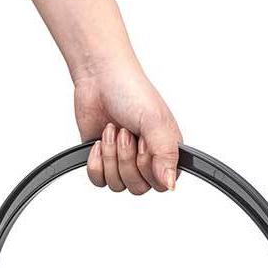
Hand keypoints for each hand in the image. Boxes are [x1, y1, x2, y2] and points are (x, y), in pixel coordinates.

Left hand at [73, 63, 181, 193]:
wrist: (98, 79)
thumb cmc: (131, 92)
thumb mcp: (155, 122)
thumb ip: (166, 155)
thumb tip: (171, 184)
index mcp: (165, 152)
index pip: (160, 184)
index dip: (147, 167)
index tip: (143, 143)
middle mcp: (146, 160)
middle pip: (137, 188)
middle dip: (126, 159)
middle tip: (125, 133)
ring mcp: (123, 162)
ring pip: (117, 185)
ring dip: (111, 157)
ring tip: (112, 131)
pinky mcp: (102, 162)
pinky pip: (98, 181)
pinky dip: (96, 162)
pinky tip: (99, 142)